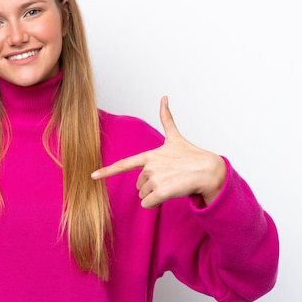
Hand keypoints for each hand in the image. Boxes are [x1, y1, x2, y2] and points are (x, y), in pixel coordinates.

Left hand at [91, 96, 225, 207]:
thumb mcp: (175, 137)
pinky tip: (169, 194)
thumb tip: (164, 97)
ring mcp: (155, 179)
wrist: (209, 170)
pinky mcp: (161, 192)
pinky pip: (148, 204)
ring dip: (155, 194)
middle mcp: (150, 167)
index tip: (93, 176)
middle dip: (150, 185)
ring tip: (171, 184)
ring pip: (143, 195)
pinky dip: (156, 203)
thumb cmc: (192, 155)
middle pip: (138, 185)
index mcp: (149, 155)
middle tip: (168, 178)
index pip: (124, 164)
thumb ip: (166, 118)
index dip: (107, 171)